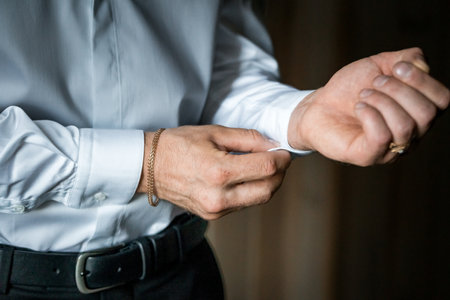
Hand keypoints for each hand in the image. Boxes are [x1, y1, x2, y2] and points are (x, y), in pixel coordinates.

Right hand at [137, 125, 290, 219]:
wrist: (150, 166)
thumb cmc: (179, 145)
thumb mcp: (214, 132)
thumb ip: (248, 138)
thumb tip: (273, 145)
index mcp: (219, 171)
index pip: (266, 168)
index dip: (282, 159)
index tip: (284, 151)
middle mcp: (219, 196)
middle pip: (268, 190)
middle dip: (280, 174)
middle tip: (280, 160)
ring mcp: (215, 210)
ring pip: (258, 200)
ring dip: (268, 183)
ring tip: (265, 167)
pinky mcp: (212, 216)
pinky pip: (243, 204)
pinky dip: (252, 191)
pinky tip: (247, 177)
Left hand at [288, 48, 448, 165]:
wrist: (318, 106)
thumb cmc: (350, 89)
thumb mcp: (379, 65)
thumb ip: (406, 59)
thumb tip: (423, 65)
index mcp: (418, 113)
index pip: (442, 100)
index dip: (423, 80)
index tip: (397, 67)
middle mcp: (411, 135)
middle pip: (427, 114)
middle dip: (399, 90)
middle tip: (374, 83)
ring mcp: (390, 149)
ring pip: (405, 126)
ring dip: (382, 101)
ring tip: (363, 95)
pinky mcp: (368, 156)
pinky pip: (382, 137)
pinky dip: (370, 114)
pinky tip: (358, 107)